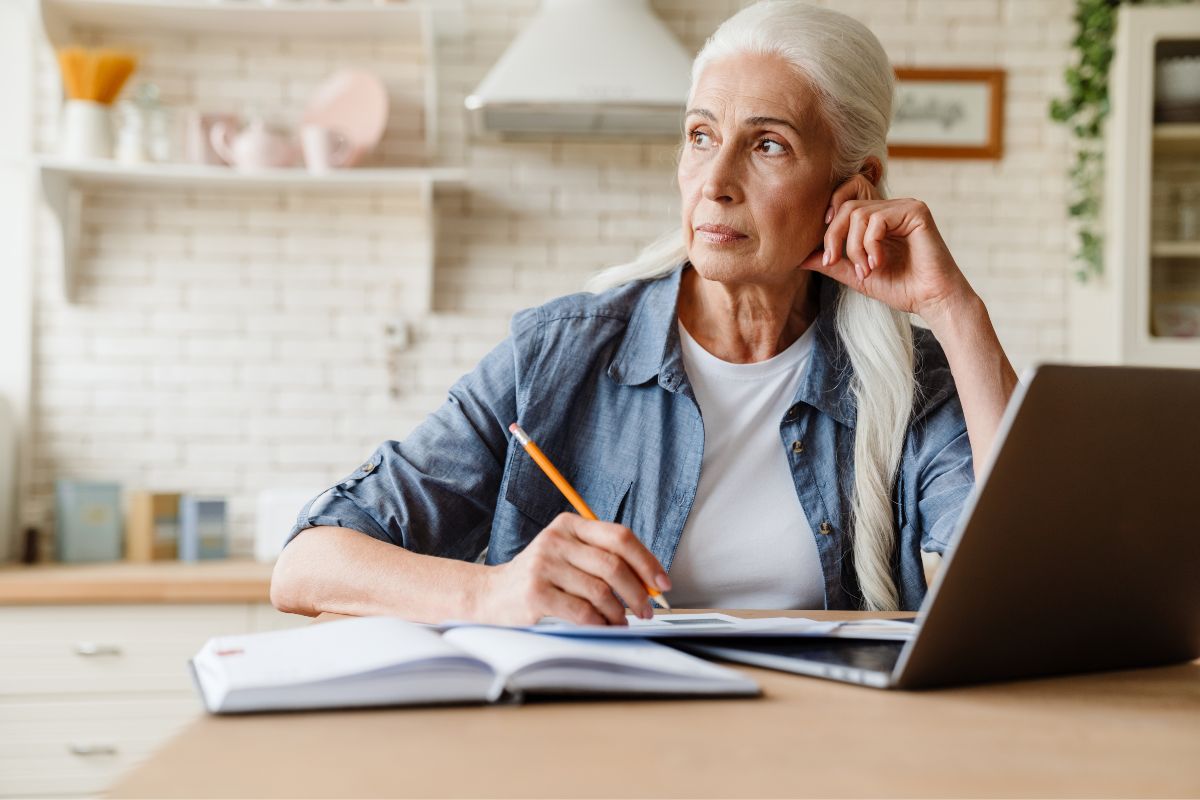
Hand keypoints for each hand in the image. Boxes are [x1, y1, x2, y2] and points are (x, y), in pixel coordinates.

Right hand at [479, 513, 669, 625]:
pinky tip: (603, 626)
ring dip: (618, 612)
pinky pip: (582, 611)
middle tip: (646, 610)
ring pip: (600, 591)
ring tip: (621, 621)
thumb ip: (603, 558)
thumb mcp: (567, 554)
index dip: (647, 561)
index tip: (662, 582)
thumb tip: (649, 580)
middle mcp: (556, 540)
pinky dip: (600, 623)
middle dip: (638, 592)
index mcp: (569, 525)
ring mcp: (543, 565)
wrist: (491, 594)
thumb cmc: (539, 577)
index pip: (620, 536)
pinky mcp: (535, 593)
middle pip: (613, 564)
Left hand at [800, 175, 976, 322]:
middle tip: (835, 263)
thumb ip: (832, 263)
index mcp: (879, 218)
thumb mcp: (856, 275)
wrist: (931, 300)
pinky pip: (877, 219)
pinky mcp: (916, 211)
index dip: (829, 226)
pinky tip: (878, 263)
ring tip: (865, 270)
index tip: (826, 257)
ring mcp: (905, 206)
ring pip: (858, 213)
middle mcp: (892, 207)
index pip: (843, 206)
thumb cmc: (900, 288)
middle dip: (834, 238)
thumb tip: (800, 258)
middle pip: (846, 207)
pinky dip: (870, 244)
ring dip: (854, 247)